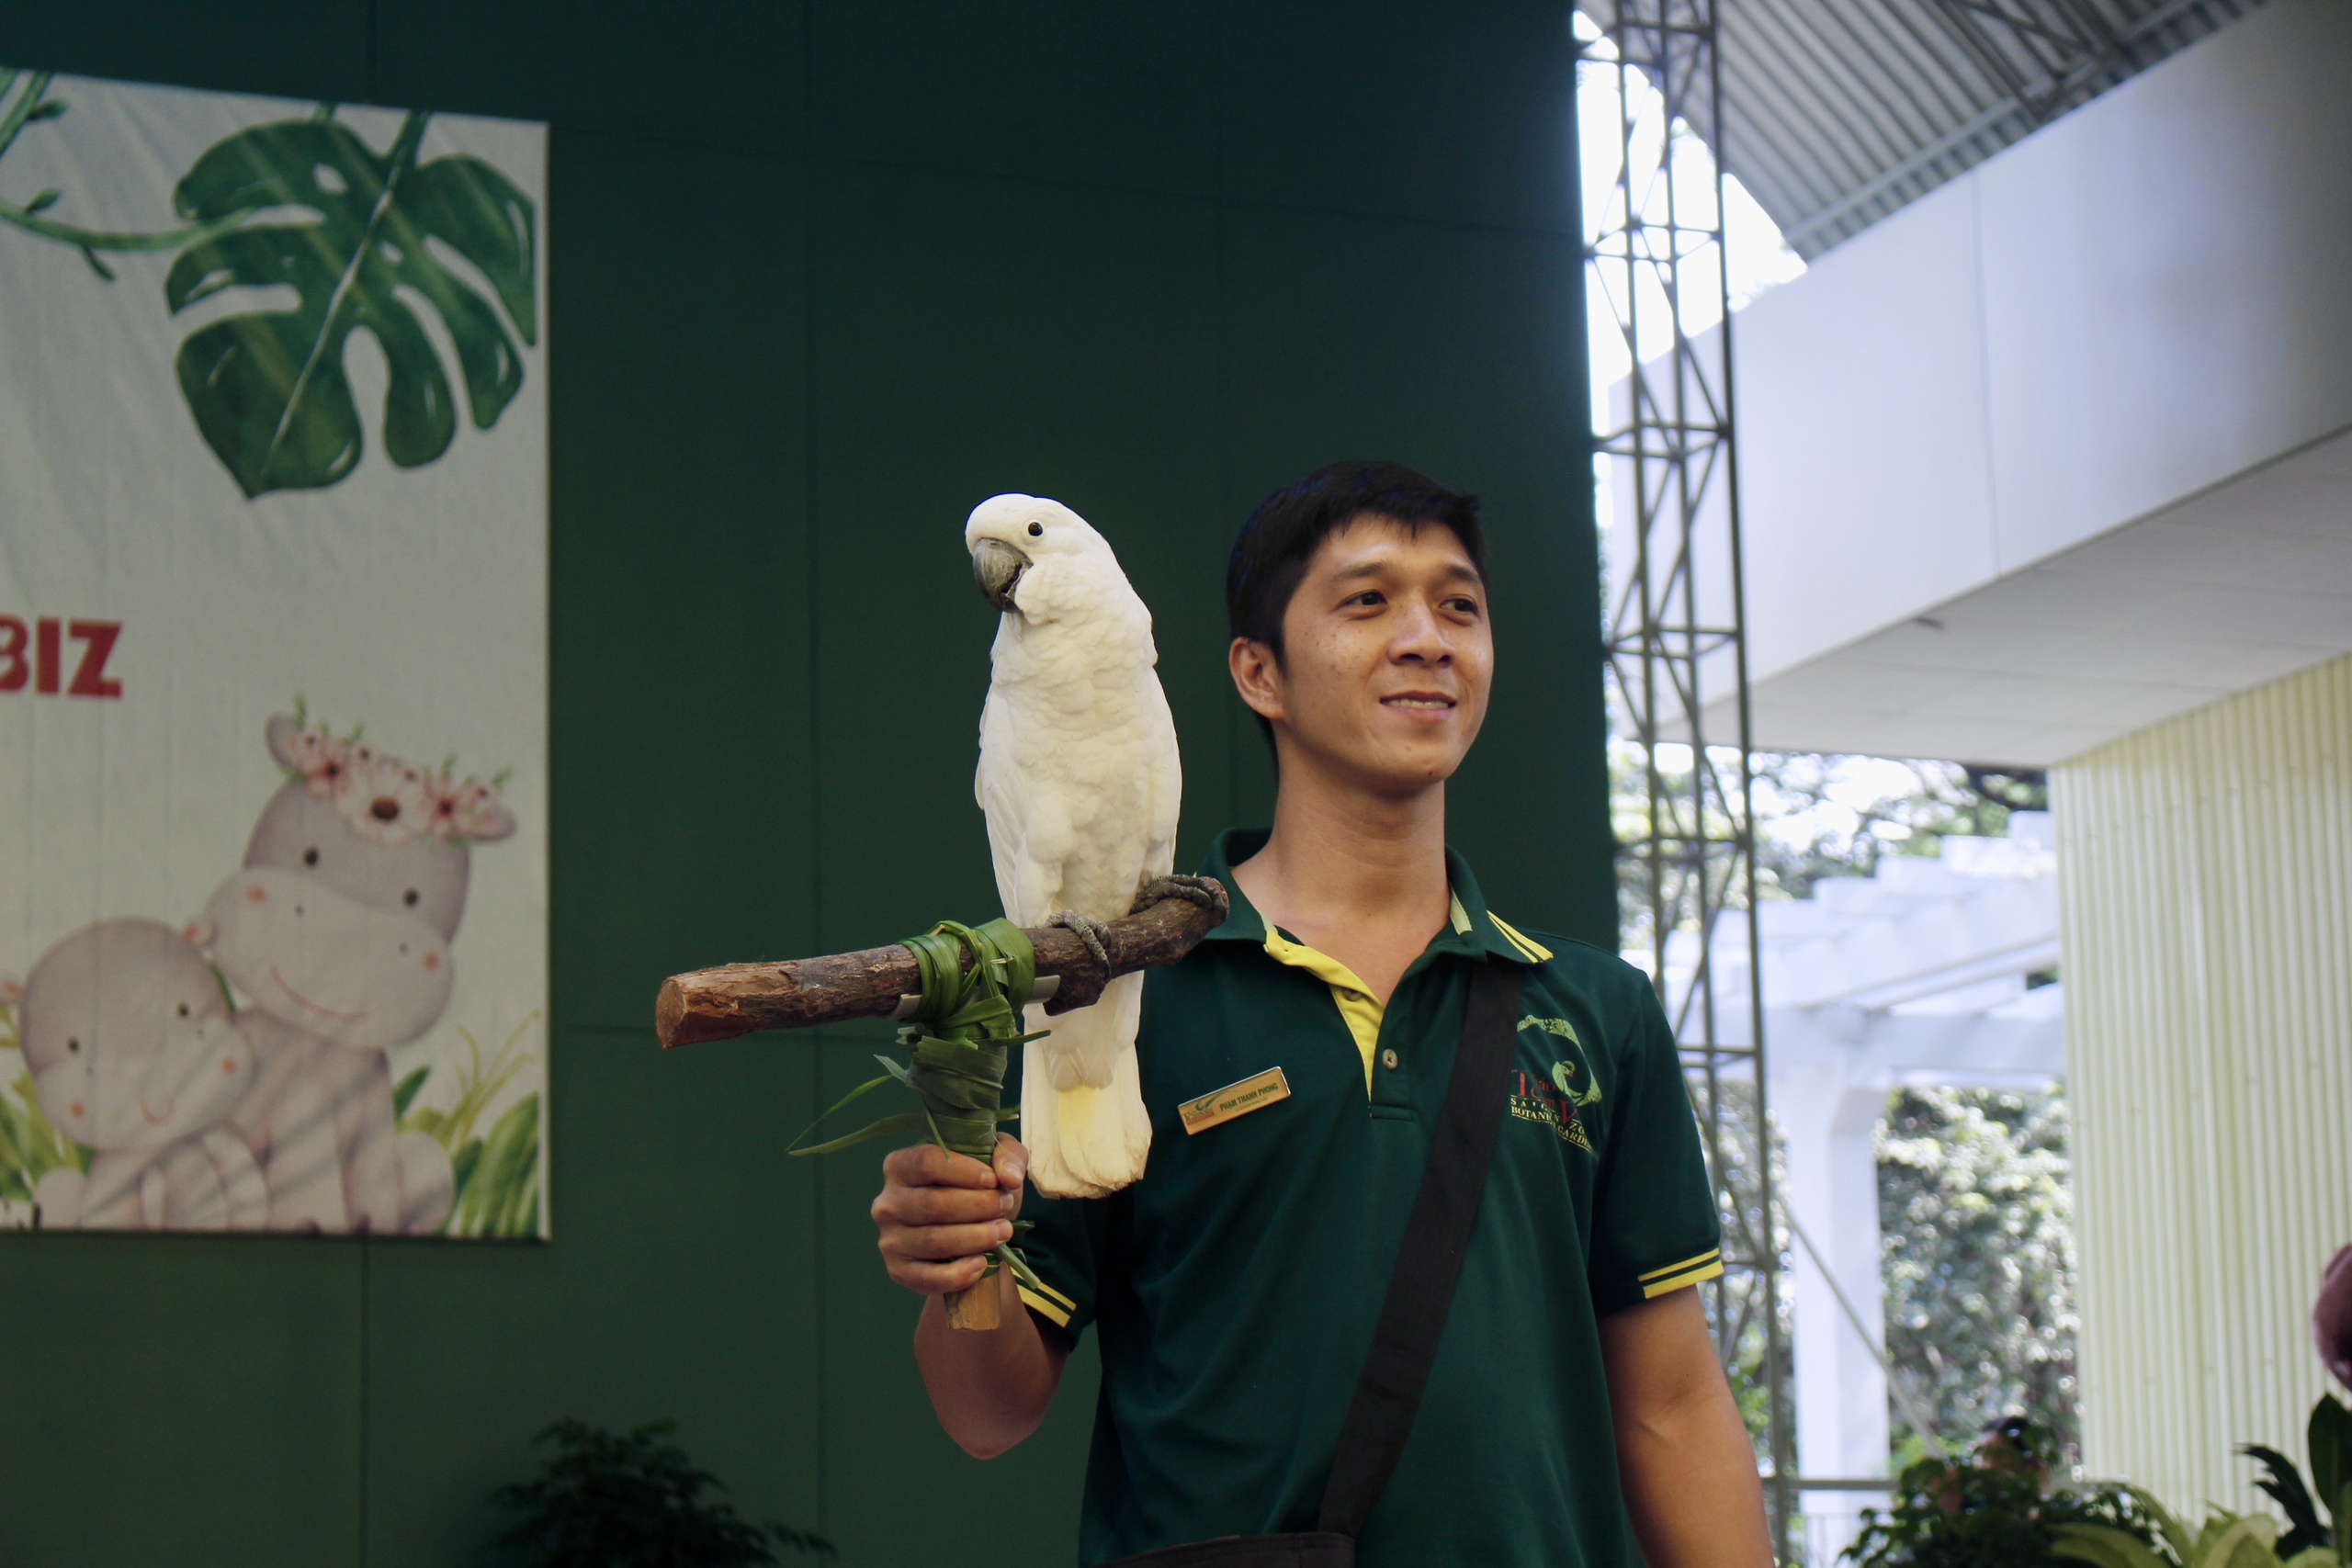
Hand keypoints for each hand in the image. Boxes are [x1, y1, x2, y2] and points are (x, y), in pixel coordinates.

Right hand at [873, 1133, 1026, 1296]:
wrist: (967, 1231)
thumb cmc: (976, 1187)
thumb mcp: (994, 1161)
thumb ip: (1007, 1156)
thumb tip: (1008, 1177)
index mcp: (900, 1165)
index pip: (927, 1162)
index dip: (965, 1172)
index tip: (994, 1181)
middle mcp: (887, 1203)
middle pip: (933, 1204)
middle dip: (978, 1206)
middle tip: (1005, 1206)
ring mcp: (890, 1240)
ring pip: (934, 1241)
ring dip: (976, 1238)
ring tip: (1003, 1231)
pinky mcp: (899, 1271)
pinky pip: (929, 1277)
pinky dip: (960, 1273)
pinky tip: (982, 1263)